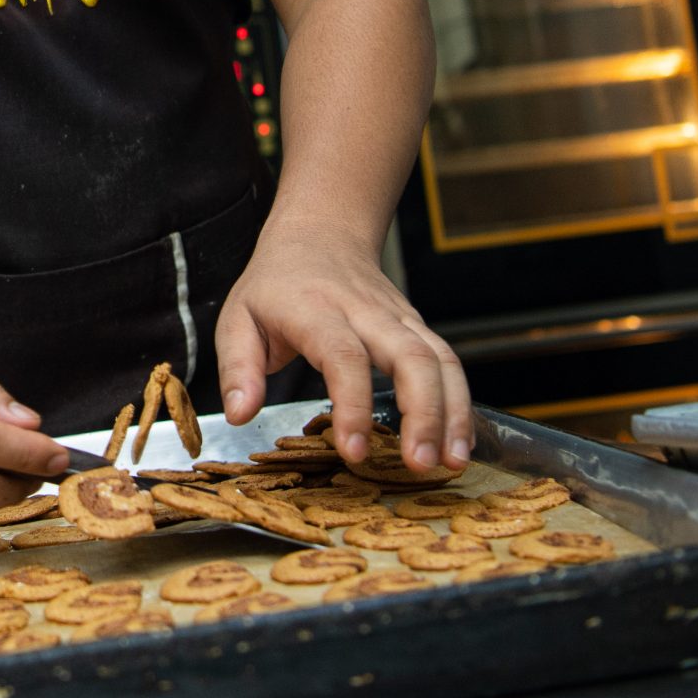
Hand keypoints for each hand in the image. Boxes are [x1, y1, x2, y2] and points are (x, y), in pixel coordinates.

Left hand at [211, 223, 472, 471]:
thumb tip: (240, 415)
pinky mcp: (417, 327)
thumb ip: (238, 368)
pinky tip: (458, 443)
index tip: (353, 451)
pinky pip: (448, 362)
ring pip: (440, 359)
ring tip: (451, 463)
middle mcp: (366, 312)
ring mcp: (398, 317)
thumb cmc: (276, 285)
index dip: (353, 406)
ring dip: (452, 412)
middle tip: (420, 464)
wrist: (320, 233)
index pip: (344, 357)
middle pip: (410, 356)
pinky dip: (460, 403)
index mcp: (316, 310)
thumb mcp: (237, 317)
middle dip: (423, 413)